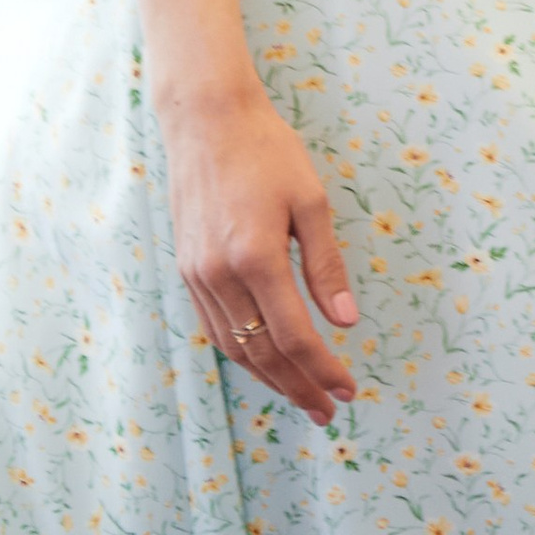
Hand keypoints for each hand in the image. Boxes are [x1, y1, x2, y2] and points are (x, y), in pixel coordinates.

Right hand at [159, 74, 357, 421]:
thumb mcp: (310, 200)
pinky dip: (241, 354)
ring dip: (269, 380)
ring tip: (302, 397)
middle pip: (262, 353)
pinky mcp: (187, 272)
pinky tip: (263, 364)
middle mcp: (220, 275)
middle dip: (297, 387)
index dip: (322, 368)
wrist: (206, 122)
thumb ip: (326, 265)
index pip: (293, 335)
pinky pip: (214, 329)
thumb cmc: (268, 151)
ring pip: (234, 348)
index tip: (347, 389)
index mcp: (255, 257)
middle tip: (328, 412)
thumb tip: (346, 321)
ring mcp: (198, 276)